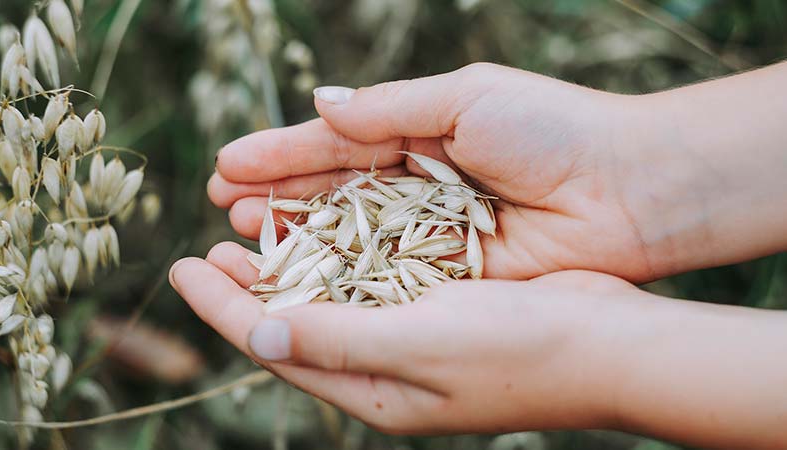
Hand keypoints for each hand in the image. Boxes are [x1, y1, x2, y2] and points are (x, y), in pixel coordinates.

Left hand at [171, 242, 632, 432]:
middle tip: (205, 251)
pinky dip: (336, 259)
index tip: (179, 268)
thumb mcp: (419, 344)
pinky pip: (369, 285)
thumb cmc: (519, 351)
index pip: (276, 346)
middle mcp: (384, 371)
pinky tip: (322, 233)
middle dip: (245, 289)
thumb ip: (337, 339)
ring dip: (287, 269)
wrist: (610, 345)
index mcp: (373, 391)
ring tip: (248, 237)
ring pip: (329, 302)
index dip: (222, 308)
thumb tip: (256, 332)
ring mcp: (412, 342)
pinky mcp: (438, 310)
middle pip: (294, 325)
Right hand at [209, 63, 663, 281]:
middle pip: (332, 193)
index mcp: (419, 133)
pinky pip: (383, 276)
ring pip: (348, 237)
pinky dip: (341, 275)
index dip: (281, 154)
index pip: (334, 144)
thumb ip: (387, 109)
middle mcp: (416, 185)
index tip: (227, 165)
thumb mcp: (464, 98)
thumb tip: (319, 104)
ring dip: (296, 236)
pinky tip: (298, 275)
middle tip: (222, 205)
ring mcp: (429, 233)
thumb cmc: (550, 129)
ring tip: (243, 235)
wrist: (628, 190)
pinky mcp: (448, 276)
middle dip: (277, 197)